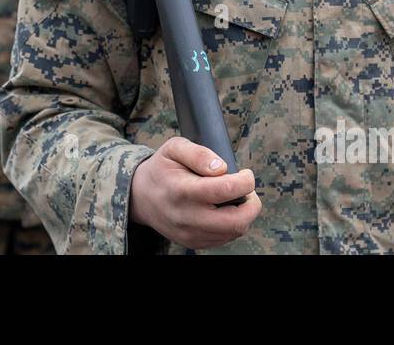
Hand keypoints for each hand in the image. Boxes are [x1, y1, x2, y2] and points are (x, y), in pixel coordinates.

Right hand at [128, 136, 260, 249]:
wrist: (141, 197)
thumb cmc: (162, 169)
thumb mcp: (174, 149)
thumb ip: (198, 153)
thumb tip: (222, 168)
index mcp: (182, 190)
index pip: (224, 190)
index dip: (245, 181)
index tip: (245, 174)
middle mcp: (186, 216)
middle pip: (236, 221)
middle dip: (252, 204)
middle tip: (247, 190)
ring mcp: (190, 234)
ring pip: (234, 231)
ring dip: (244, 214)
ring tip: (235, 197)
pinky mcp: (193, 243)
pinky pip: (225, 238)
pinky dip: (232, 224)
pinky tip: (223, 209)